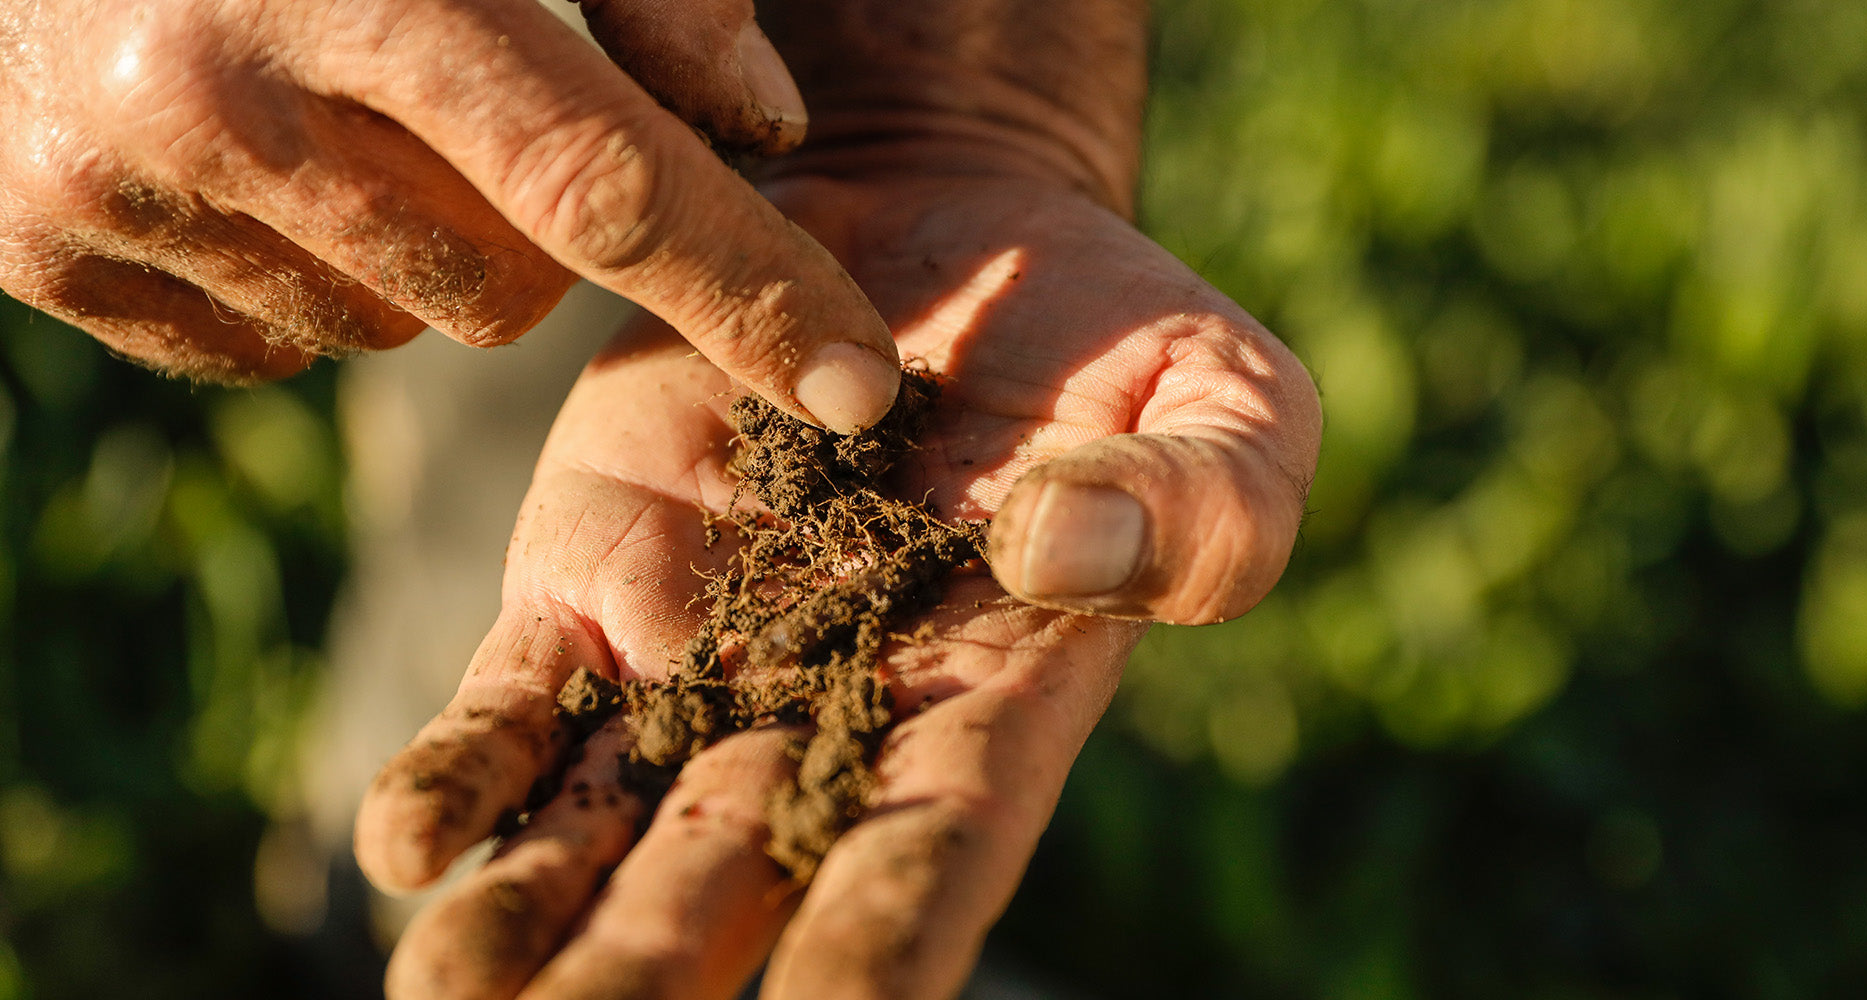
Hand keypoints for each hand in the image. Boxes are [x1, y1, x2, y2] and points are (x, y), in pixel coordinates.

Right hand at [0, 0, 899, 431]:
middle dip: (534, 227)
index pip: (606, 188)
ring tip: (339, 104)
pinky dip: (303, 277)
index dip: (752, 295)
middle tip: (466, 99)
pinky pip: (265, 348)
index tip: (860, 386)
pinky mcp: (34, 250)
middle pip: (505, 293)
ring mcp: (101, 189)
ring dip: (416, 252)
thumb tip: (758, 129)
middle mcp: (209, 101)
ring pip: (390, 332)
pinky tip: (248, 153)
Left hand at [355, 169, 1318, 998]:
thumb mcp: (1228, 405)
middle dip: (659, 967)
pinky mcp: (598, 578)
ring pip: (603, 821)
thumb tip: (1057, 550)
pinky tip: (406, 849)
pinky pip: (515, 701)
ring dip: (531, 919)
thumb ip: (1201, 506)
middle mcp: (831, 713)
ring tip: (453, 998)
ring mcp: (701, 654)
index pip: (935, 846)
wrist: (948, 234)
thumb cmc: (1114, 338)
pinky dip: (459, 775)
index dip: (882, 937)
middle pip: (737, 872)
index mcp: (992, 702)